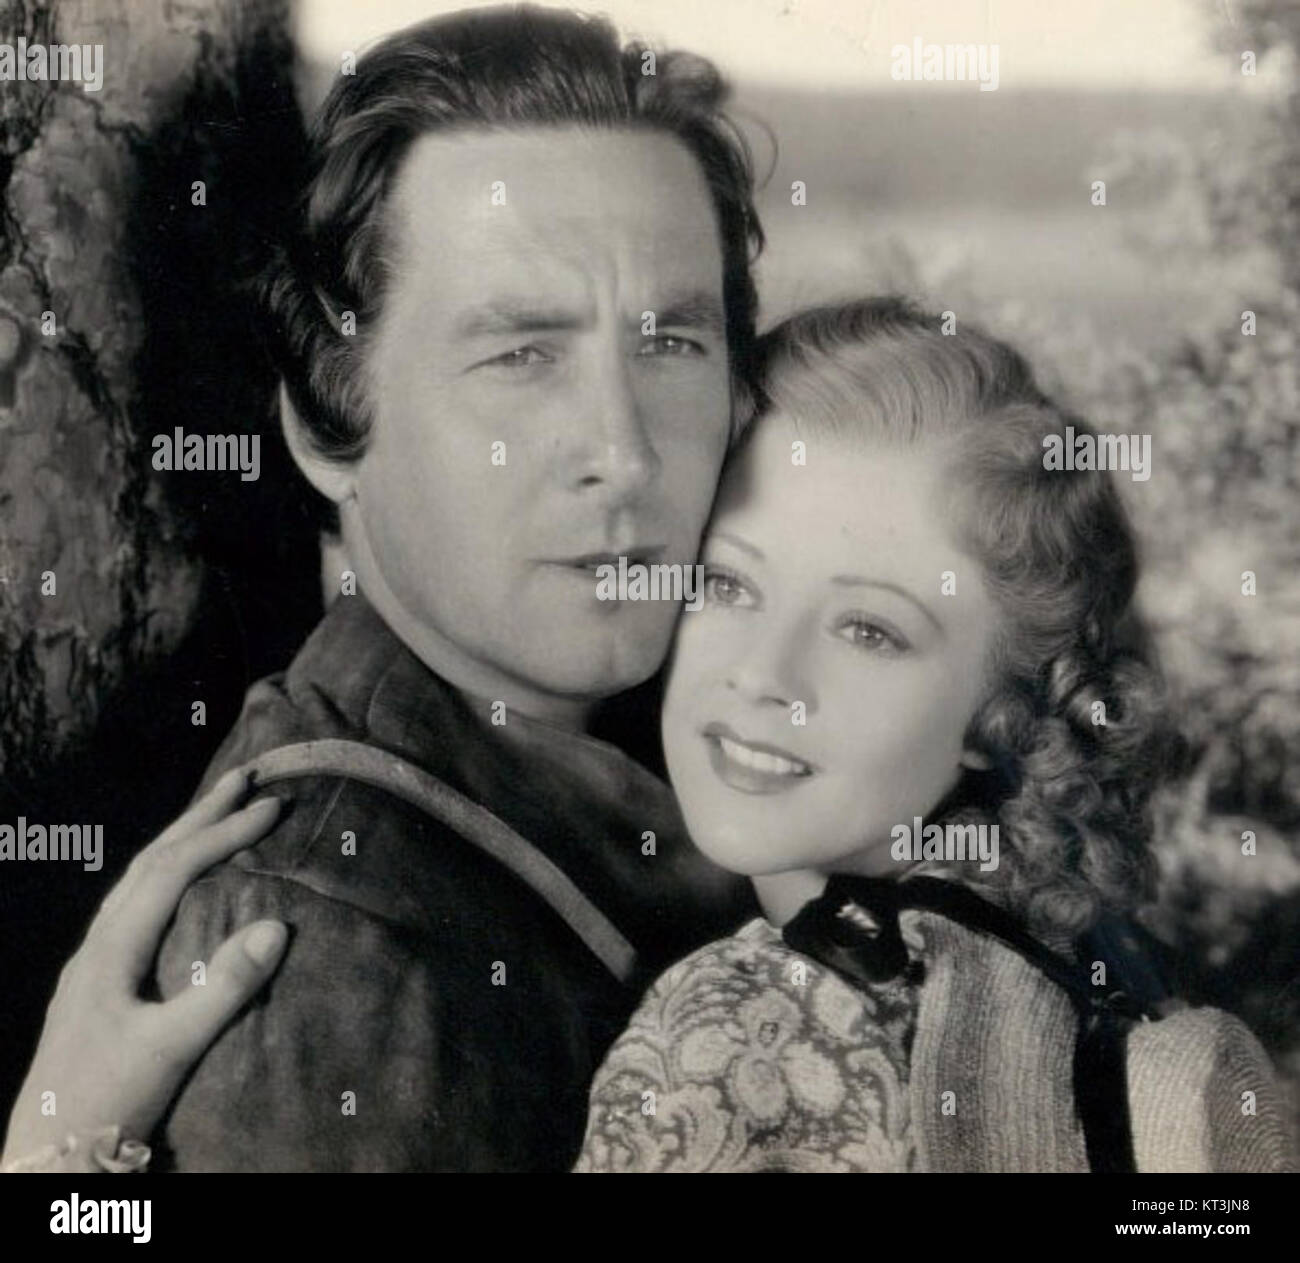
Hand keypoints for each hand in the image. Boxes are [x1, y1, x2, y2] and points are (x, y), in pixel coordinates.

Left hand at [2, 767, 288, 1163]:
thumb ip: (224, 987)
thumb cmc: (107, 1099)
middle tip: (246, 774)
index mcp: (111, 948)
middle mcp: (98, 942)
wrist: (50, 1154)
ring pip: (140, 878)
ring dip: (182, 837)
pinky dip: (168, 872)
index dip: (224, 833)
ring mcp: (94, 960)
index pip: (173, 870)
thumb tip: (279, 925)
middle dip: (201, 813)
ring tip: (219, 809)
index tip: (273, 806)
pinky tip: (181, 880)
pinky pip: (137, 902)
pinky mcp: (99, 981)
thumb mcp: (171, 1046)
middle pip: (152, 859)